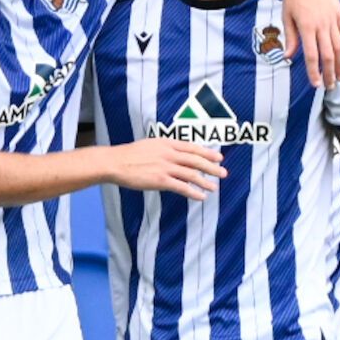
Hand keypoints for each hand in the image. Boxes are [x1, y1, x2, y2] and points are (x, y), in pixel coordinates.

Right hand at [107, 138, 226, 199]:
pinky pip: (182, 187)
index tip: (218, 157)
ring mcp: (165, 167)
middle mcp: (169, 153)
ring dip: (205, 181)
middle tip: (223, 173)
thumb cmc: (129, 155)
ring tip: (214, 187)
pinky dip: (193, 192)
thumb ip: (164, 148)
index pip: (192, 147)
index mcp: (166, 143)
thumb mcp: (150, 145)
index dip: (207, 152)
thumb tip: (175, 154)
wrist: (115, 162)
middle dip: (212, 167)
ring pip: (192, 174)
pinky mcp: (160, 180)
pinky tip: (201, 197)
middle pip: (196, 160)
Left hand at [280, 0, 339, 88]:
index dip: (314, 72)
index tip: (315, 84)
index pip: (312, 55)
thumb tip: (289, 57)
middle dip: (330, 73)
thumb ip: (291, 38)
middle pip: (328, 54)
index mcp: (306, 27)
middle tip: (330, 87)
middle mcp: (322, 24)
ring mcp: (333, 19)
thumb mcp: (286, 16)